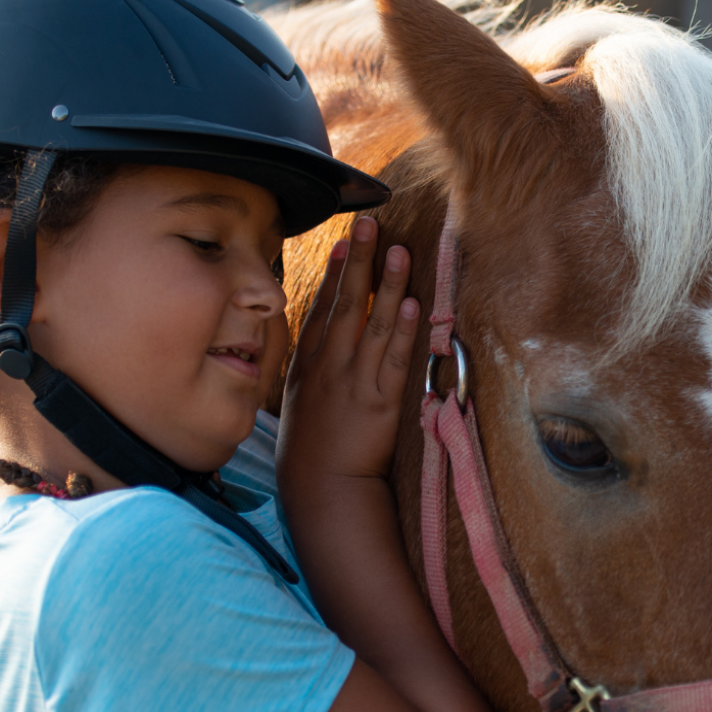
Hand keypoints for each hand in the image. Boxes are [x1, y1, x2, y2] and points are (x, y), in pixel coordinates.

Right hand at [278, 217, 419, 489]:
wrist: (322, 488)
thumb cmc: (312, 447)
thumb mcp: (301, 400)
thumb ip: (314, 365)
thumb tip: (326, 338)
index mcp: (307, 364)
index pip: (322, 308)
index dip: (334, 272)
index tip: (344, 242)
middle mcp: (329, 366)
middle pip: (345, 304)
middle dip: (358, 261)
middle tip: (368, 224)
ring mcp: (354, 382)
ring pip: (372, 324)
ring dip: (386, 284)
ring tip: (397, 249)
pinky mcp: (380, 402)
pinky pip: (393, 359)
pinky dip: (401, 330)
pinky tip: (410, 303)